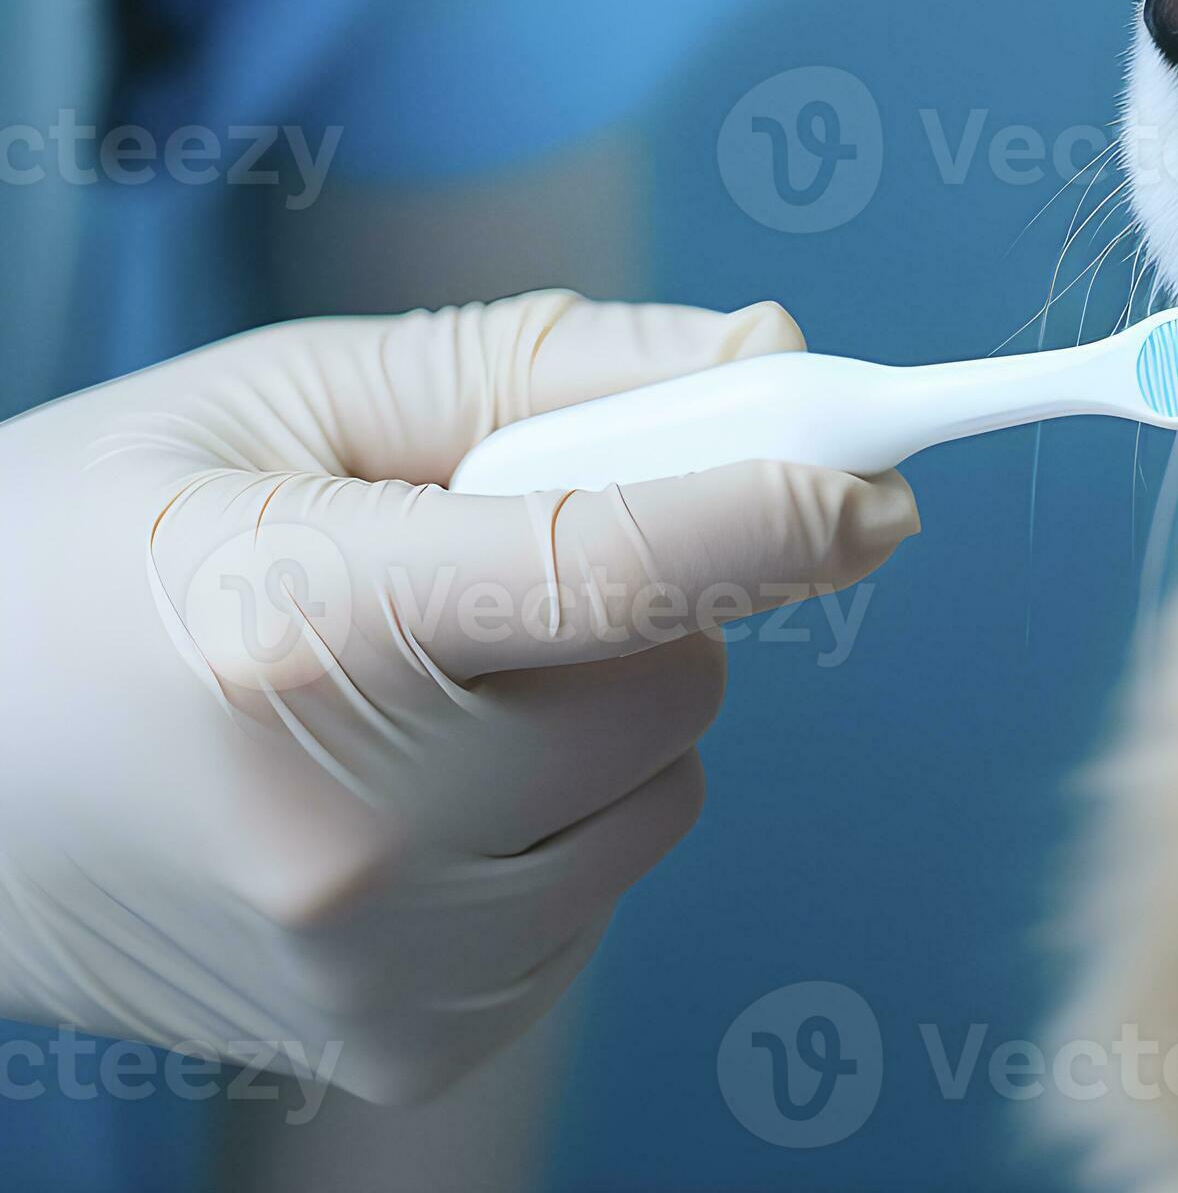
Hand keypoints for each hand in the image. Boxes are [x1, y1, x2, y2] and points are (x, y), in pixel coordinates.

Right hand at [0, 292, 917, 1101]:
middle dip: (642, 601)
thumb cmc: (86, 558)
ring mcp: (379, 961)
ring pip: (664, 788)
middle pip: (678, 681)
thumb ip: (536, 369)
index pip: (616, 570)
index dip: (777, 511)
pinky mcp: (406, 1039)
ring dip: (599, 717)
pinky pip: (606, 886)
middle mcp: (348, 827)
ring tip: (411, 688)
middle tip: (484, 571)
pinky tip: (401, 787)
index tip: (878, 478)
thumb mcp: (279, 400)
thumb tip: (771, 351)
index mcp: (299, 626)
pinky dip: (554, 821)